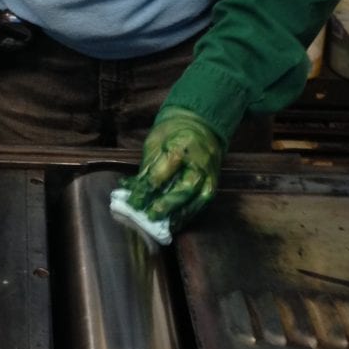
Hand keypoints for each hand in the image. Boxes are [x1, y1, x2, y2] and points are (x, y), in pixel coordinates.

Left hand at [123, 106, 222, 229]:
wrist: (200, 122)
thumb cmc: (172, 131)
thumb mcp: (155, 143)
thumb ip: (148, 167)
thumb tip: (134, 191)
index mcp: (180, 147)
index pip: (162, 173)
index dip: (146, 189)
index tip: (133, 202)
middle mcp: (199, 162)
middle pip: (184, 188)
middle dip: (167, 204)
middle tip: (150, 215)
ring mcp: (210, 173)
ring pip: (198, 198)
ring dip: (180, 214)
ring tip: (165, 226)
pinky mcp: (214, 181)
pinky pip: (204, 200)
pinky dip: (190, 212)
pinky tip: (177, 221)